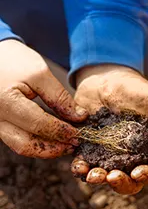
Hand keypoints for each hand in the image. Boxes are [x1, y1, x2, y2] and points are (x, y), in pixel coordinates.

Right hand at [0, 40, 86, 157]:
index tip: (79, 133)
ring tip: (66, 144)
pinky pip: (18, 138)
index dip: (61, 131)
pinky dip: (37, 141)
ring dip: (46, 149)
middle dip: (54, 148)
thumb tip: (78, 116)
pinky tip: (53, 138)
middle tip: (74, 144)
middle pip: (26, 144)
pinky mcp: (0, 123)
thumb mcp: (39, 74)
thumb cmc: (14, 60)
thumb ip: (59, 97)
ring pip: (21, 145)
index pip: (38, 124)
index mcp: (6, 102)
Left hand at [71, 64, 147, 193]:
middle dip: (122, 183)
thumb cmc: (134, 88)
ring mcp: (110, 152)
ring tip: (92, 175)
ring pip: (106, 174)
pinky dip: (81, 167)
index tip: (138, 172)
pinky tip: (79, 165)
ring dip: (99, 179)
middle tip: (112, 176)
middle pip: (130, 179)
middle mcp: (131, 154)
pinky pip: (86, 162)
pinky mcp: (91, 146)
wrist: (106, 78)